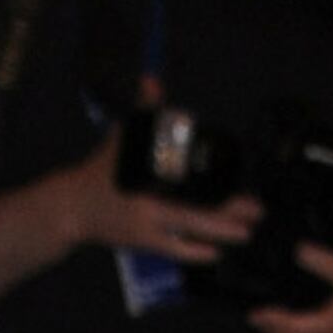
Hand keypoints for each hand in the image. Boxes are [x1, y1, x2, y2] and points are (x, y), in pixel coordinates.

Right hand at [0, 130, 256, 277]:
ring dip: (221, 231)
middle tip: (258, 210)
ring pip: (190, 229)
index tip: (239, 172)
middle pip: (198, 206)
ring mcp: (148, 226)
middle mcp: (150, 202)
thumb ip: (143, 109)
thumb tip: (152, 79)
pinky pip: (175, 250)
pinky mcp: (144, 242)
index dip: (216, 176)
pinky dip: (195, 252)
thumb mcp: (122, 136)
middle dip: (231, 208)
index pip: (189, 174)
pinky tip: (217, 253)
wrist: (74, 208)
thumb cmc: (102, 170)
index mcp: (148, 173)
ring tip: (247, 232)